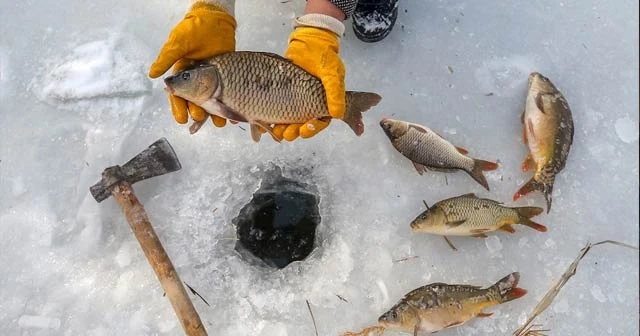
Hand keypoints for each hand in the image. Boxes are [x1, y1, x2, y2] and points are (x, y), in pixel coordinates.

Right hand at [149, 2, 235, 126]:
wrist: (215, 21)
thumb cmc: (193, 29)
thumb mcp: (178, 43)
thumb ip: (167, 59)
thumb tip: (153, 74)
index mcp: (182, 75)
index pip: (178, 96)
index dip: (178, 108)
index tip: (181, 119)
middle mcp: (197, 81)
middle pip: (195, 102)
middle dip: (197, 112)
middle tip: (199, 117)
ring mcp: (213, 81)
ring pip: (212, 102)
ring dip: (214, 114)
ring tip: (219, 122)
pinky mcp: (227, 78)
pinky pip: (227, 95)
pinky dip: (230, 106)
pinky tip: (232, 114)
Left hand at [280, 17, 345, 140]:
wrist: (309, 41)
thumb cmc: (324, 56)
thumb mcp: (332, 73)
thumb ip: (335, 92)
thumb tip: (338, 114)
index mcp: (325, 102)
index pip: (320, 121)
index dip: (313, 129)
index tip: (305, 131)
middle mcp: (310, 103)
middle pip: (303, 124)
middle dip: (295, 131)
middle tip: (287, 134)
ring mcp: (296, 98)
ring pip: (290, 119)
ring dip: (284, 128)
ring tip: (277, 131)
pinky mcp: (283, 93)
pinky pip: (278, 108)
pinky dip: (273, 117)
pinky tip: (266, 122)